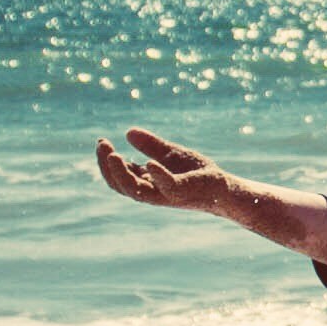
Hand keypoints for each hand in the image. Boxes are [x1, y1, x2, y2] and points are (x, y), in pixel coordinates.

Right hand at [94, 127, 247, 217]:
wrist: (224, 188)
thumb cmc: (197, 174)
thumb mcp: (171, 153)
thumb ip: (151, 145)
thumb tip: (128, 132)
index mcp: (147, 182)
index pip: (118, 176)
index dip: (106, 160)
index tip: (102, 141)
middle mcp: (152, 191)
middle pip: (120, 185)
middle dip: (107, 166)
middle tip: (103, 145)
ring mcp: (166, 194)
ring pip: (136, 191)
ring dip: (122, 174)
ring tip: (113, 155)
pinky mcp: (184, 192)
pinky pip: (167, 187)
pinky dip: (158, 176)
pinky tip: (150, 163)